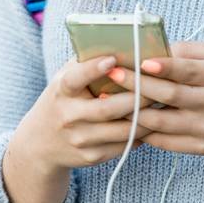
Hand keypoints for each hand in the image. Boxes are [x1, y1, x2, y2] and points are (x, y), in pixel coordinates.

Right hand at [10, 54, 154, 173]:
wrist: (41, 142)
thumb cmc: (63, 100)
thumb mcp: (65, 79)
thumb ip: (87, 64)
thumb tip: (123, 46)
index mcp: (61, 91)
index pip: (75, 79)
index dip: (92, 69)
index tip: (112, 59)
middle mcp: (68, 116)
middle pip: (108, 108)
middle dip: (137, 97)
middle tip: (160, 86)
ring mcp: (79, 139)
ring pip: (122, 130)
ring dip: (146, 118)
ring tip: (162, 104)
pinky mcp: (91, 156)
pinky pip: (123, 145)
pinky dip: (142, 134)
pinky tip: (152, 123)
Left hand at [105, 41, 203, 162]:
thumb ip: (190, 50)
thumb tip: (153, 48)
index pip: (187, 70)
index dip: (162, 66)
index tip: (138, 61)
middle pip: (169, 95)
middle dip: (136, 85)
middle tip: (111, 75)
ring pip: (162, 121)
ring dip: (133, 111)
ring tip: (110, 99)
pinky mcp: (200, 147)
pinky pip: (165, 141)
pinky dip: (144, 131)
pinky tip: (126, 120)